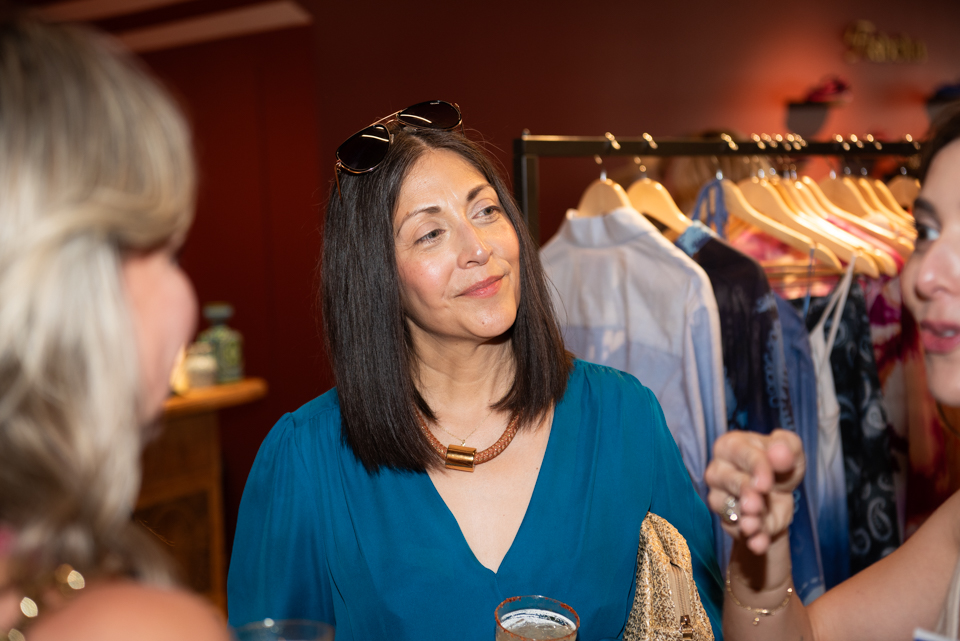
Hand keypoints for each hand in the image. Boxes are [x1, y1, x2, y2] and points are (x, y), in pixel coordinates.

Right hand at [704, 429, 804, 554]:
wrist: (779, 495)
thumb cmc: (779, 465)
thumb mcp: (790, 450)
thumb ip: (787, 446)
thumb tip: (779, 452)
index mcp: (730, 446)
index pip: (739, 453)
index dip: (755, 467)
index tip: (767, 483)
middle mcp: (718, 471)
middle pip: (729, 480)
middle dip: (745, 492)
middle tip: (756, 504)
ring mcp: (719, 498)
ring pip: (730, 509)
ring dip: (745, 518)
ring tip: (754, 526)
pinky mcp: (728, 522)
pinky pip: (739, 531)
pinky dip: (752, 538)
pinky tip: (759, 544)